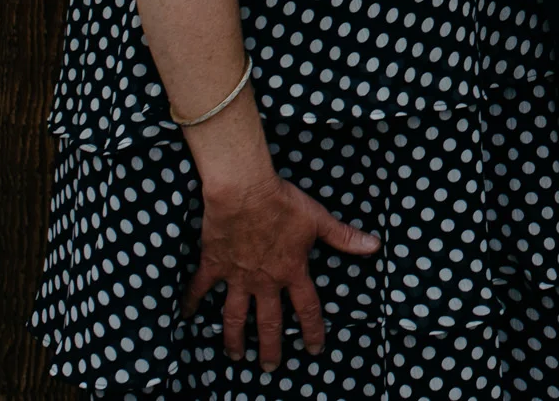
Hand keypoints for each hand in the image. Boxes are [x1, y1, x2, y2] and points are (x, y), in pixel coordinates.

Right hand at [186, 173, 379, 369]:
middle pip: (269, 321)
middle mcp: (264, 281)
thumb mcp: (319, 220)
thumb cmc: (284, 203)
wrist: (245, 192)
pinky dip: (191, 302)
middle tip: (270, 367)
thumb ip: (344, 237)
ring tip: (235, 355)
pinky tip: (184, 317)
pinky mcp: (215, 265)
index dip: (312, 330)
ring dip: (234, 337)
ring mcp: (237, 276)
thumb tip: (374, 246)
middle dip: (271, 347)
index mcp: (291, 271)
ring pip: (235, 315)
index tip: (313, 350)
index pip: (307, 308)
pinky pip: (200, 288)